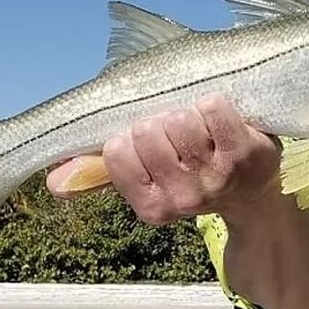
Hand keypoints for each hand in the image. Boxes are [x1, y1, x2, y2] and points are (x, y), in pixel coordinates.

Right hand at [47, 95, 282, 223]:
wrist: (256, 196)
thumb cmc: (195, 178)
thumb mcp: (149, 183)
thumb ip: (101, 176)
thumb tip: (53, 181)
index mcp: (151, 205)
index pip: (116, 150)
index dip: (131, 136)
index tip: (151, 144)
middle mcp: (182, 197)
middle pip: (147, 129)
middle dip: (161, 122)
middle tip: (182, 138)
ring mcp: (216, 177)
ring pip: (179, 117)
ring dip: (189, 113)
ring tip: (204, 131)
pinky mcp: (246, 153)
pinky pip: (211, 106)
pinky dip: (215, 104)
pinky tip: (224, 123)